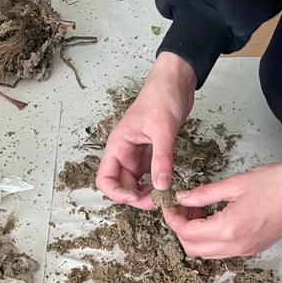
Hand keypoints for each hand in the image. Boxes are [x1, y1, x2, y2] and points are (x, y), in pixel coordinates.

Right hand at [96, 52, 196, 205]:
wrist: (176, 81)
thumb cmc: (162, 96)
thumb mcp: (163, 129)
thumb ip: (161, 159)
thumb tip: (161, 187)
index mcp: (118, 145)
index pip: (105, 179)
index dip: (117, 193)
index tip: (136, 197)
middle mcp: (125, 153)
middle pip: (122, 186)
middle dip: (137, 198)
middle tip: (158, 201)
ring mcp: (138, 154)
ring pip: (136, 184)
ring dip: (147, 194)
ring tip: (164, 196)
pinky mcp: (151, 153)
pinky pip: (149, 176)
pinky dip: (157, 184)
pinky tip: (168, 186)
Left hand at [161, 161, 281, 257]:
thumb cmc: (277, 183)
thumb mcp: (235, 184)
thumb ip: (204, 194)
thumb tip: (182, 198)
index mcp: (228, 230)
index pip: (187, 232)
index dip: (172, 219)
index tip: (169, 205)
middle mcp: (235, 246)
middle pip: (193, 249)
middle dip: (180, 229)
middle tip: (181, 206)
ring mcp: (245, 250)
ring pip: (207, 253)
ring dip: (195, 235)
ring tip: (198, 209)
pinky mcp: (253, 248)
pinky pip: (222, 251)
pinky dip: (211, 238)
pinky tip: (214, 217)